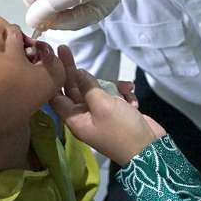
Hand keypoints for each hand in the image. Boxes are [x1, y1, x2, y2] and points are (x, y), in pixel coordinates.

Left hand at [50, 46, 165, 164]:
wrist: (149, 150)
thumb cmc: (121, 129)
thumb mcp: (102, 105)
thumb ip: (88, 87)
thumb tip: (79, 73)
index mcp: (76, 119)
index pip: (56, 96)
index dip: (53, 77)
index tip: (50, 58)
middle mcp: (85, 117)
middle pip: (75, 90)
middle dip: (75, 72)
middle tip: (66, 49)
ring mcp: (102, 115)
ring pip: (99, 91)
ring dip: (113, 86)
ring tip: (126, 88)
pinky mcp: (118, 114)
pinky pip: (116, 97)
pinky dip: (124, 94)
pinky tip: (133, 98)